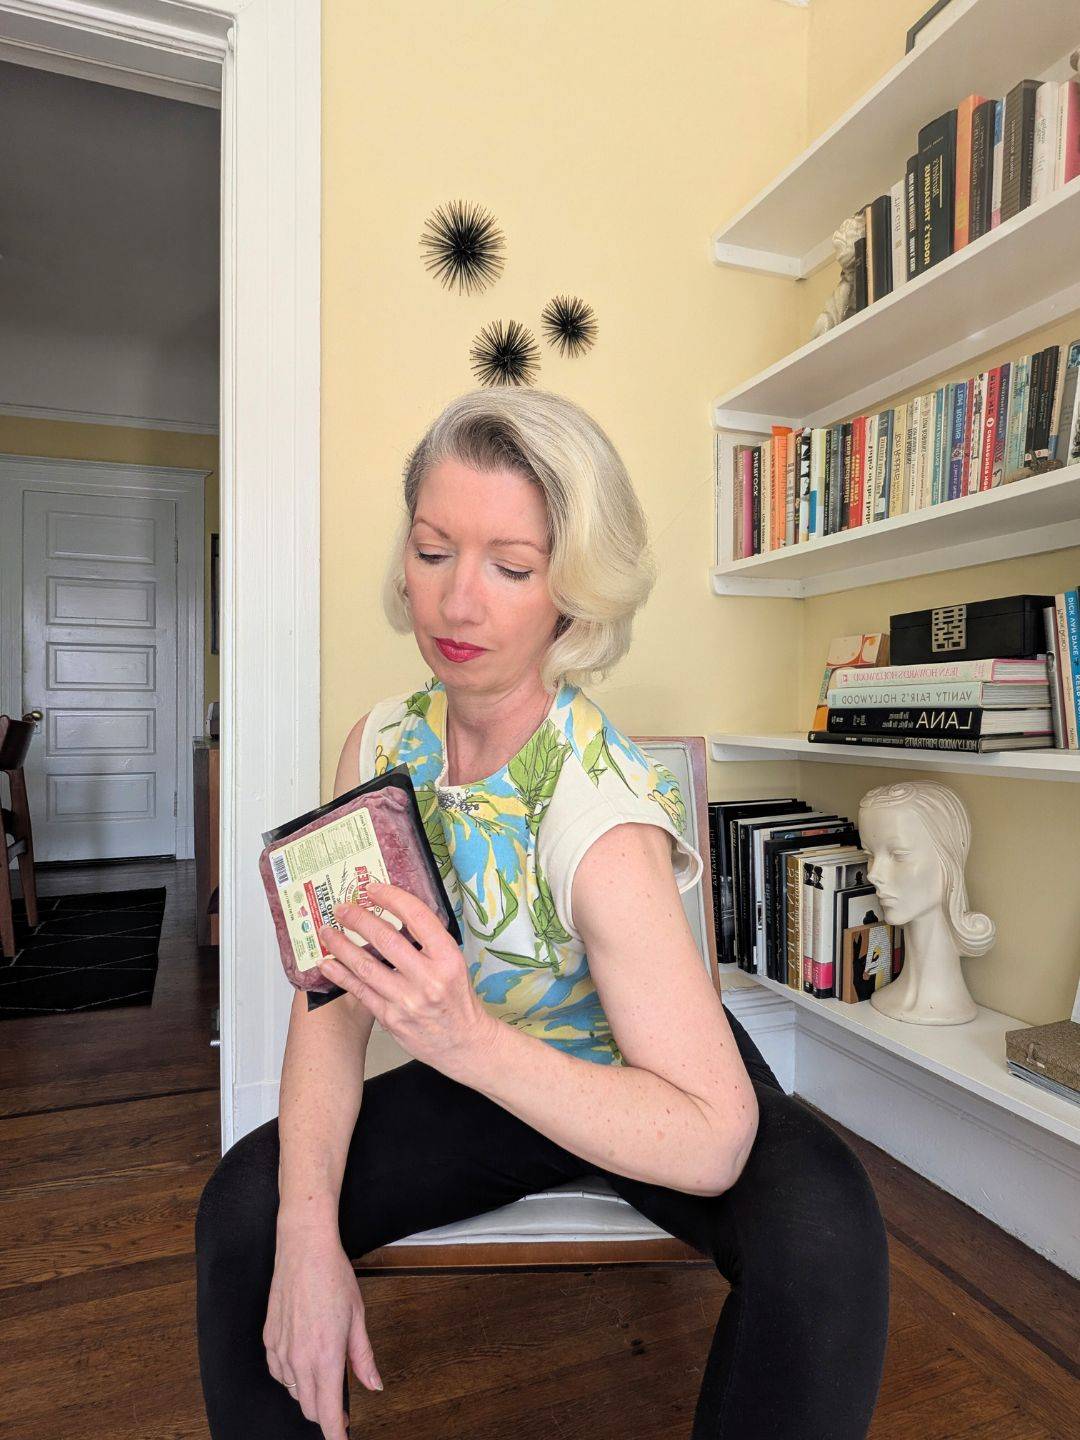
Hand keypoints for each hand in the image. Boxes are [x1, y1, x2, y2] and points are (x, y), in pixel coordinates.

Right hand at [264, 1229, 380, 1438]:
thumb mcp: (357, 1317)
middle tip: (342, 1408)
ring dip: (310, 1394)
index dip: (336, 1434)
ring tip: (325, 1376)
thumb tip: (373, 1384)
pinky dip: (293, 1377)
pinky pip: (279, 1373)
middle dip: (326, 1415)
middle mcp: (299, 1359)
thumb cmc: (333, 1277)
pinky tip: (303, 1363)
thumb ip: (362, 1357)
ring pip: (294, 1392)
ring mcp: (280, 1350)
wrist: (304, 1248)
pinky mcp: (269, 1340)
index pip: (328, 1414)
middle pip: (310, 1409)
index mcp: (325, 1356)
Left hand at [317, 881, 496, 1079]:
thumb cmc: (457, 1000)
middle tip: (342, 908)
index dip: (392, 898)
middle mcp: (428, 978)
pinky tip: (327, 963)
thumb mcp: (453, 964)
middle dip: (359, 919)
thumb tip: (394, 913)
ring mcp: (407, 1000)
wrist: (464, 1043)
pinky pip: (360, 991)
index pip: (417, 917)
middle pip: (386, 939)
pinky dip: (341, 974)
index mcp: (448, 957)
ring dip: (342, 945)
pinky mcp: (391, 1018)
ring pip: (366, 966)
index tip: (373, 889)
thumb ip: (427, 942)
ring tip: (327, 931)